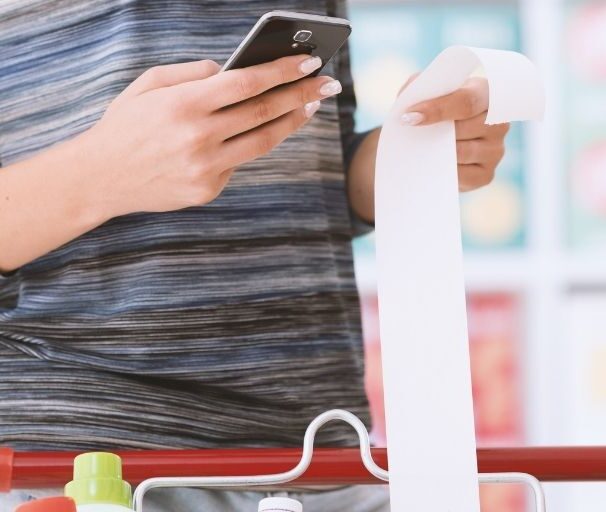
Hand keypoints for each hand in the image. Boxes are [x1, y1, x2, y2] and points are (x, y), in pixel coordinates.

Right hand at [75, 54, 342, 218]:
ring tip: (309, 106)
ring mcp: (205, 168)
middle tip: (328, 83)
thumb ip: (193, 74)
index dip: (283, 72)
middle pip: (264, 112)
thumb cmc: (126, 124)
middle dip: (302, 94)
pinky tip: (260, 130)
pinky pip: (239, 163)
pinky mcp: (208, 189)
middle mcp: (198, 137)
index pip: (247, 83)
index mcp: (184, 104)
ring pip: (263, 141)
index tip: (310, 62)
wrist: (100, 178)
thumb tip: (231, 70)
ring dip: (292, 121)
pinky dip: (249, 144)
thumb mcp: (148, 85)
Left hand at [398, 76, 508, 191]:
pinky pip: (464, 176)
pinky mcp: (486, 174)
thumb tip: (408, 108)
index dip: (437, 109)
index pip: (467, 101)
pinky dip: (444, 171)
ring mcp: (495, 151)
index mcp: (487, 95)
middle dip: (434, 131)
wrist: (443, 134)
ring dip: (436, 152)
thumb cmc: (438, 107)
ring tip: (415, 148)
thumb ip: (421, 90)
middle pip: (466, 128)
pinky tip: (428, 165)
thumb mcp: (431, 91)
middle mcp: (498, 123)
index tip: (410, 116)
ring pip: (464, 152)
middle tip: (408, 133)